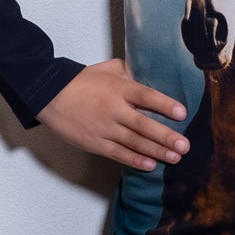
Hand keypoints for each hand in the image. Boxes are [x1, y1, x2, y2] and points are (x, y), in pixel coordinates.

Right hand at [38, 57, 189, 170]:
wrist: (50, 96)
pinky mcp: (96, 143)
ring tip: (175, 158)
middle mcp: (113, 109)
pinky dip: (135, 160)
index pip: (146, 96)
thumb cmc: (80, 82)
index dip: (164, 105)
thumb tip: (146, 74)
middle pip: (144, 124)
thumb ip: (128, 72)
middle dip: (166, 137)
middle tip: (184, 146)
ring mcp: (104, 128)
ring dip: (156, 151)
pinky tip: (150, 165)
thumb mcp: (106, 69)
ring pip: (135, 142)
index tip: (181, 113)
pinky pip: (119, 154)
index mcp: (118, 88)